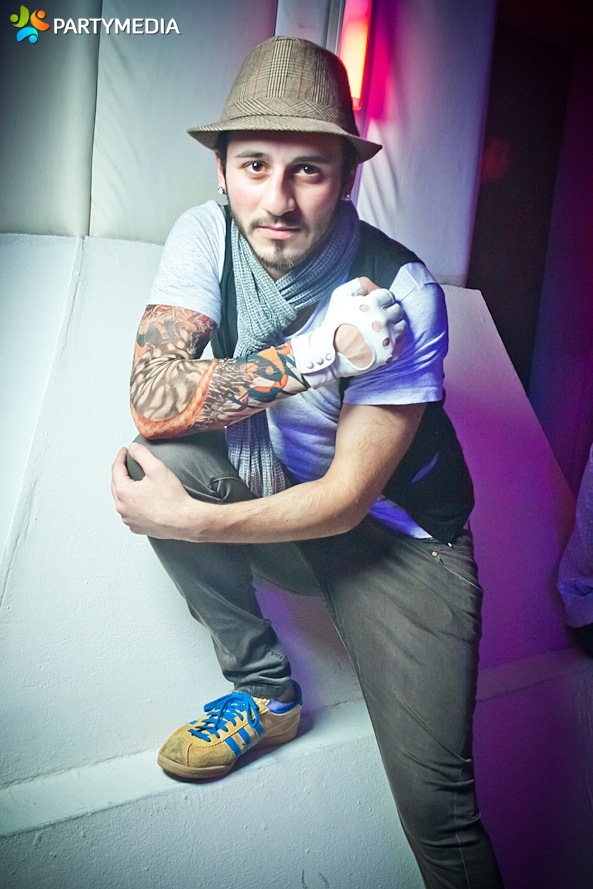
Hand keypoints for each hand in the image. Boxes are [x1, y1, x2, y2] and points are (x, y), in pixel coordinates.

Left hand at [111, 443, 192, 538]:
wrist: (184, 521)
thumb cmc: (172, 499)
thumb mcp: (157, 469)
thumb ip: (142, 454)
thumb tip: (133, 448)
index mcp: (123, 492)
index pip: (116, 469)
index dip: (120, 457)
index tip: (125, 451)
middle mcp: (122, 508)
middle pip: (116, 485)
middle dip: (121, 473)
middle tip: (128, 464)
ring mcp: (128, 519)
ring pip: (122, 500)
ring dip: (126, 490)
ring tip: (134, 481)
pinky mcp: (136, 527)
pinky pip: (130, 513)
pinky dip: (132, 504)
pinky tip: (141, 500)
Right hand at [291, 277, 405, 388]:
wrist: (332, 353)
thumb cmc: (334, 324)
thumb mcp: (340, 295)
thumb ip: (359, 284)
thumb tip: (375, 287)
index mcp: (373, 304)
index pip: (389, 296)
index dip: (381, 300)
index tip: (374, 306)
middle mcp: (383, 320)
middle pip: (397, 310)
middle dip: (388, 312)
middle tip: (376, 318)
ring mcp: (388, 337)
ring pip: (402, 325)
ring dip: (393, 325)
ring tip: (380, 330)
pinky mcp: (391, 353)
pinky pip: (402, 341)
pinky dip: (396, 339)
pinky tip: (384, 340)